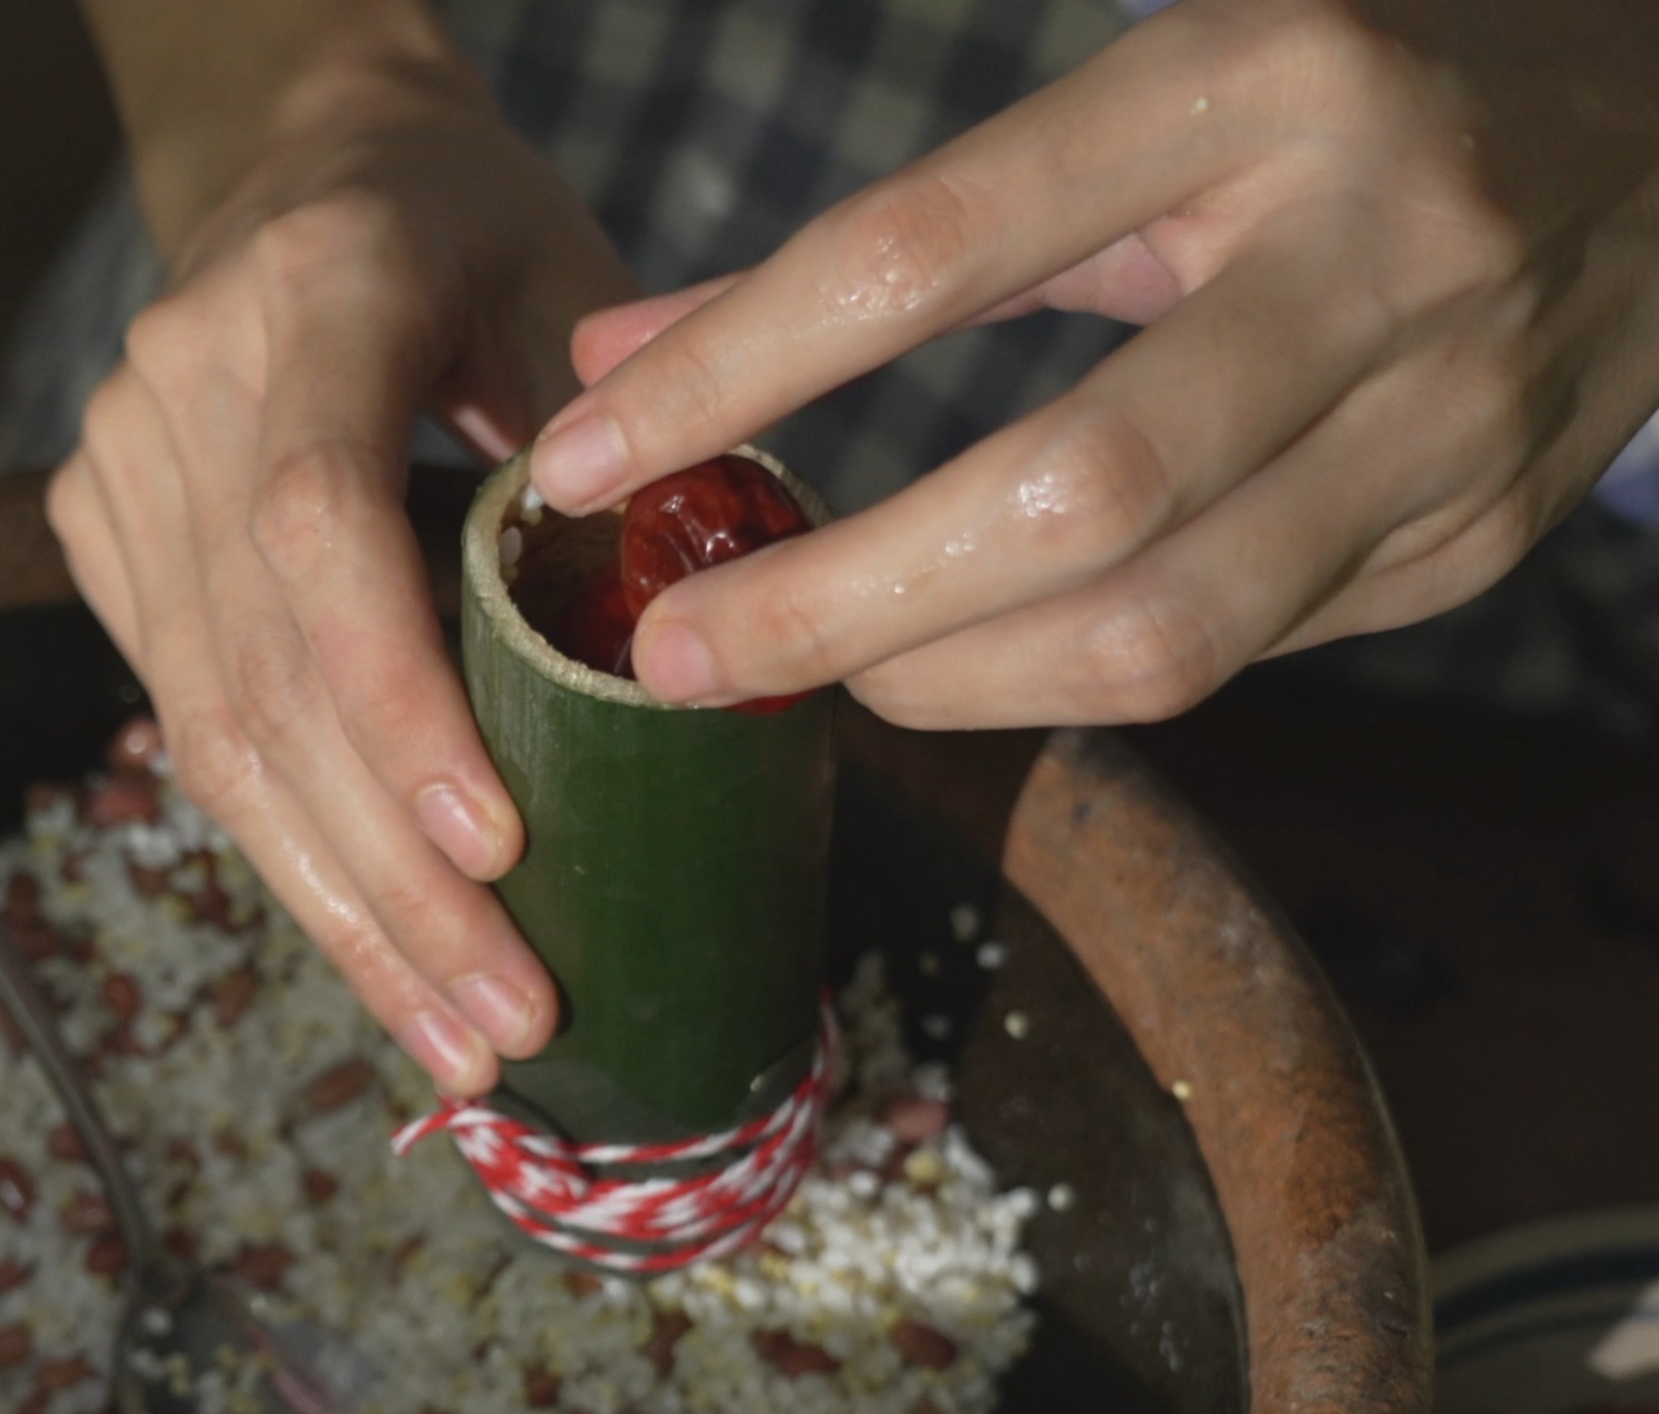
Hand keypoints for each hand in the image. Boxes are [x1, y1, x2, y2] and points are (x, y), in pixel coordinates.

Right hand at [49, 17, 629, 1093]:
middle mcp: (177, 390)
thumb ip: (638, 433)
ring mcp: (117, 474)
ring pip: (212, 737)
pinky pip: (195, 731)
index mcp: (306, 296)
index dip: (396, 701)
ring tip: (453, 1036)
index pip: (317, 526)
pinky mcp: (102, 543)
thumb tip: (716, 650)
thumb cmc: (468, 223)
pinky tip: (380, 957)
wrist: (298, 159)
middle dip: (389, 878)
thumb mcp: (574, 276)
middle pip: (262, 678)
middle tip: (506, 1021)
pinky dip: (297, 855)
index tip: (496, 844)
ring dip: (341, 909)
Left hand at [528, 0, 1658, 727]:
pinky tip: (968, 659)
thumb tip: (607, 369)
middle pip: (1062, 490)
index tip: (584, 461)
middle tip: (672, 656)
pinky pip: (1233, 657)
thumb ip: (880, 239)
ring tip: (805, 678)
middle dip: (834, 601)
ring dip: (941, 680)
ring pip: (1159, 626)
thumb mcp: (1136, 106)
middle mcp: (1375, 247)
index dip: (733, 374)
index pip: (931, 248)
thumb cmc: (1339, 101)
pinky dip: (1064, 675)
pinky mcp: (1481, 534)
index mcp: (1254, 80)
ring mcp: (1454, 410)